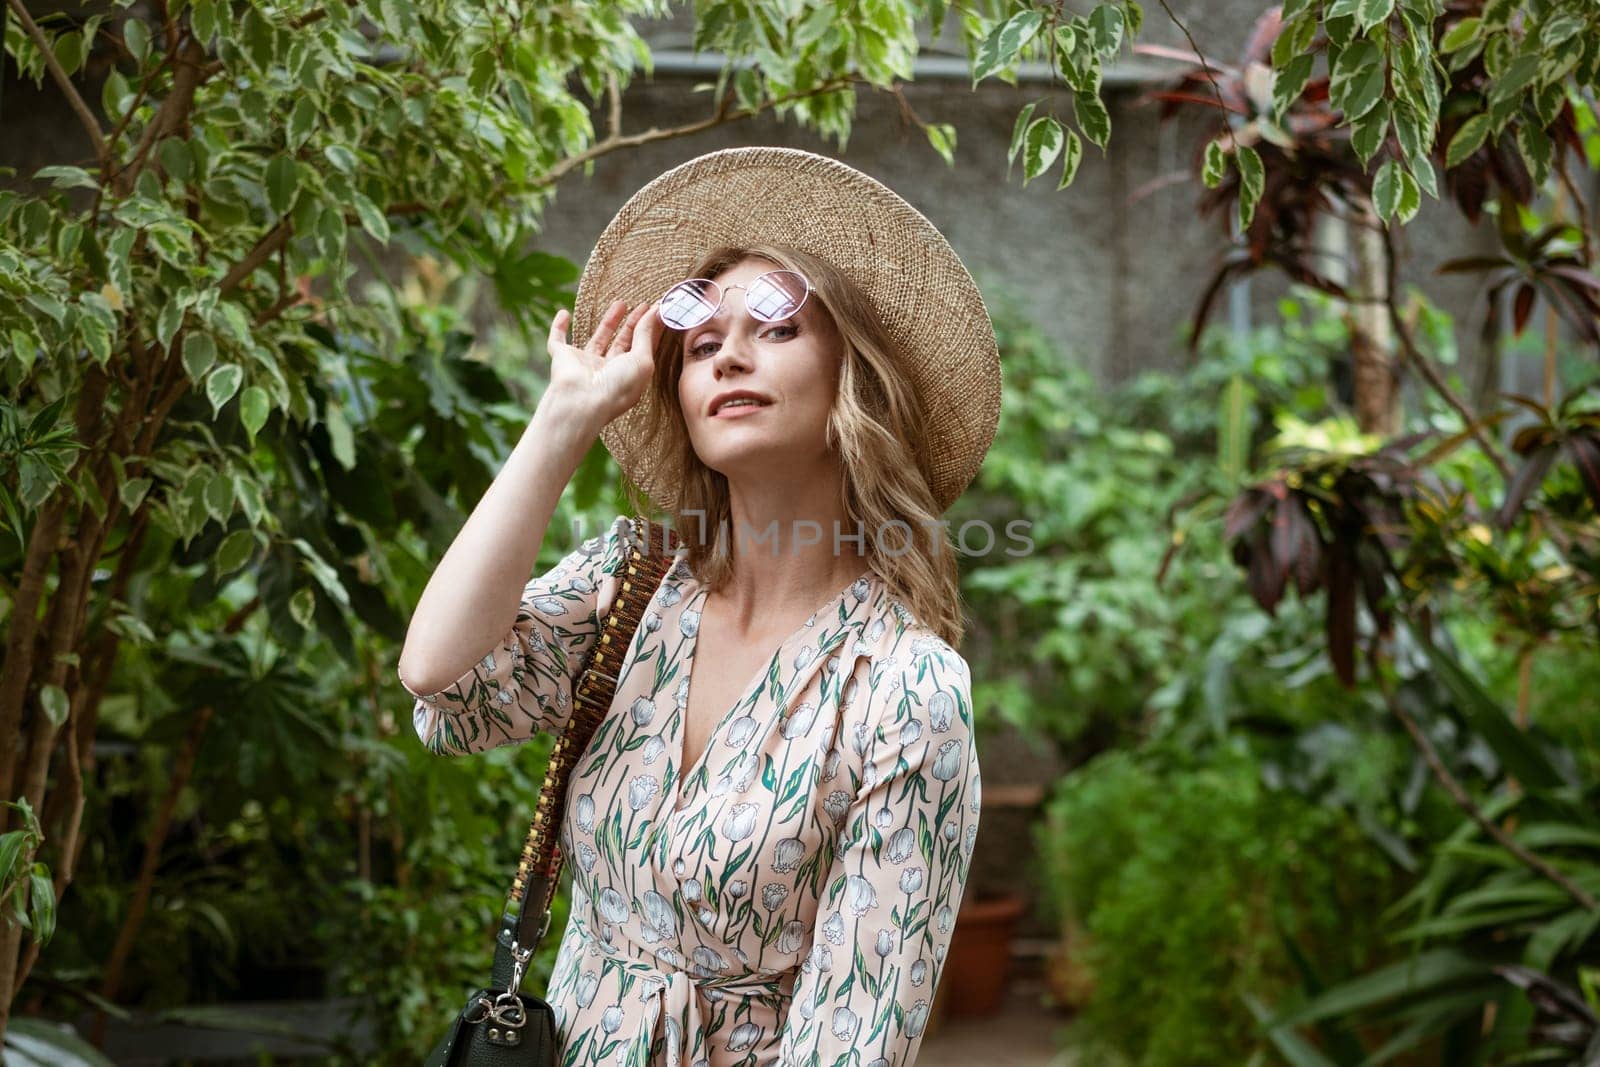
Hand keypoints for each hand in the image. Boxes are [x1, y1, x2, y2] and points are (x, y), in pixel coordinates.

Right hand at [545, 298, 663, 425]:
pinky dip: (558, 328)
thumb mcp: (642, 359)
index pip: (643, 348)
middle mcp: (608, 371)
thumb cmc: (617, 387)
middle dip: (632, 325)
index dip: (650, 330)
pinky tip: (563, 313)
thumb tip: (655, 312)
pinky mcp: (562, 358)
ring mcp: (585, 365)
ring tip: (620, 303)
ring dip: (608, 322)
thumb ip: (646, 335)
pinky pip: (557, 340)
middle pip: (623, 344)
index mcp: (629, 375)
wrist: (582, 401)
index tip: (660, 310)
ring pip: (598, 339)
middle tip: (642, 305)